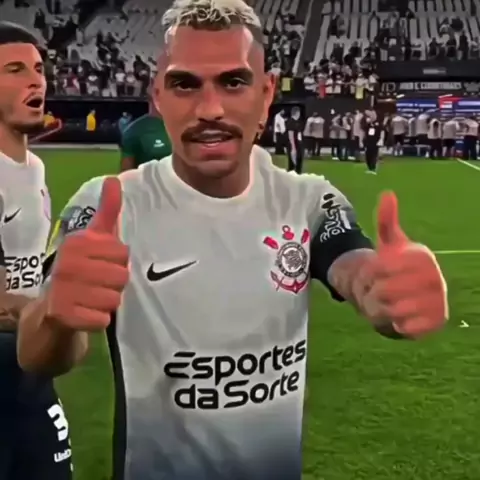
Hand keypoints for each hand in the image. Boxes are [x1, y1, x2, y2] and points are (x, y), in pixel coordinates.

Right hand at [46, 177, 128, 330]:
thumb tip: (114, 179)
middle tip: (99, 283)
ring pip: (115, 299)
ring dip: (109, 301)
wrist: (54, 306)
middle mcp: (68, 263)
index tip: (103, 263)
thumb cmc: (83, 267)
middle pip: (122, 276)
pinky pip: (103, 319)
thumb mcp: (95, 238)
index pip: (124, 253)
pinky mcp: (65, 315)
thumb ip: (108, 211)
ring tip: (93, 297)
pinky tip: (87, 312)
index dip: (119, 261)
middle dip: (116, 282)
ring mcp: (65, 290)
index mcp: (78, 242)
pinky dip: (100, 319)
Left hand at [360, 192, 447, 337]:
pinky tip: (395, 318)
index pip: (383, 266)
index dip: (370, 271)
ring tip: (383, 302)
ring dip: (380, 308)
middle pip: (386, 289)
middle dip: (374, 291)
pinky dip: (395, 324)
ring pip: (393, 309)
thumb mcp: (388, 244)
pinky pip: (407, 327)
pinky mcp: (436, 322)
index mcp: (422, 256)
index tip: (372, 270)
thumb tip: (387, 193)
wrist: (406, 295)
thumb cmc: (394, 267)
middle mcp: (435, 278)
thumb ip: (386, 221)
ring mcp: (438, 301)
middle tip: (376, 289)